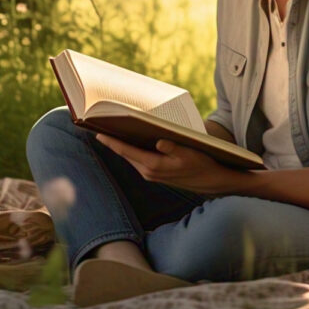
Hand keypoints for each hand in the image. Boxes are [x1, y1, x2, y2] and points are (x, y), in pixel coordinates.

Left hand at [94, 133, 242, 194]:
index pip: (127, 151)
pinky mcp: (155, 174)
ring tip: (109, 130)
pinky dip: (130, 151)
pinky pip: (137, 160)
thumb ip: (173, 147)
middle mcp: (149, 172)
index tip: (97, 132)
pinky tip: (128, 140)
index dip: (111, 141)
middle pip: (124, 154)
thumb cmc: (201, 164)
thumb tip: (159, 141)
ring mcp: (151, 174)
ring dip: (120, 146)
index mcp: (154, 165)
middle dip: (112, 141)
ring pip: (130, 157)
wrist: (211, 181)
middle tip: (98, 126)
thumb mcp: (189, 152)